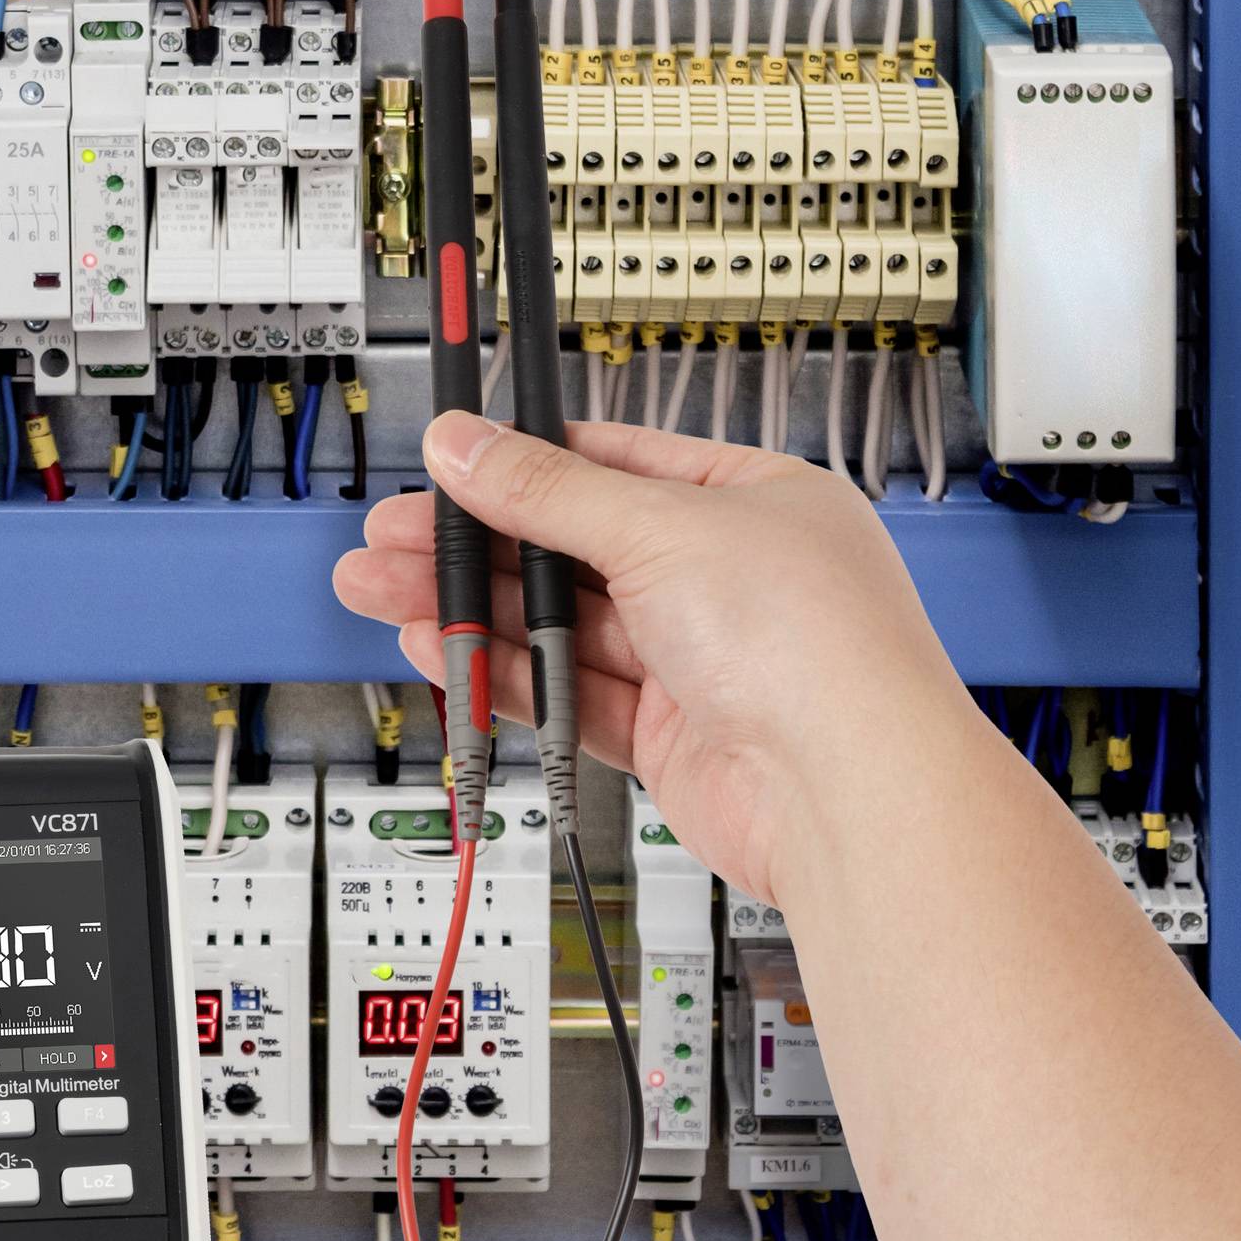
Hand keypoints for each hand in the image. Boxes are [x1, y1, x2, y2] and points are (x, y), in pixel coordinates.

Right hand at [333, 412, 975, 914]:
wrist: (852, 796)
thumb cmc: (817, 648)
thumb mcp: (660, 529)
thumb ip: (545, 491)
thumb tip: (468, 444)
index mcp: (753, 501)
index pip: (616, 464)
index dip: (526, 464)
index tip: (451, 465)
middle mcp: (730, 579)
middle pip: (574, 548)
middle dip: (477, 543)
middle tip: (395, 536)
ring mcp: (701, 660)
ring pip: (562, 625)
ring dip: (475, 608)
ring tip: (387, 590)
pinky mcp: (672, 736)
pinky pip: (569, 693)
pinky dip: (506, 672)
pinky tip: (447, 647)